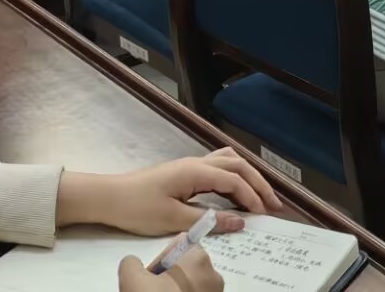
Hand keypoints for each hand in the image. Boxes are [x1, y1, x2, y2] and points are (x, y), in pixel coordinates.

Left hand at [58, 149, 283, 236]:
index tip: (265, 215)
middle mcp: (196, 162)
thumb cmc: (138, 207)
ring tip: (262, 197)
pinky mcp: (184, 173)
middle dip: (259, 183)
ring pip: (228, 162)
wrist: (109, 196)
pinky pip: (218, 168)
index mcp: (194, 171)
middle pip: (237, 165)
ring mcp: (190, 166)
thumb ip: (208, 220)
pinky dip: (234, 177)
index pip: (233, 179)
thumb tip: (239, 222)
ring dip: (248, 177)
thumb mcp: (173, 219)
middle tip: (275, 205)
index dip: (252, 196)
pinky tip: (237, 192)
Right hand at [119, 249, 221, 291]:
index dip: (162, 260)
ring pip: (190, 286)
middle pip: (186, 268)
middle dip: (168, 278)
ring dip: (175, 291)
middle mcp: (213, 276)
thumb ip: (131, 262)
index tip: (152, 277)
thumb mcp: (132, 278)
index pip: (179, 246)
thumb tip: (135, 265)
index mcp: (198, 260)